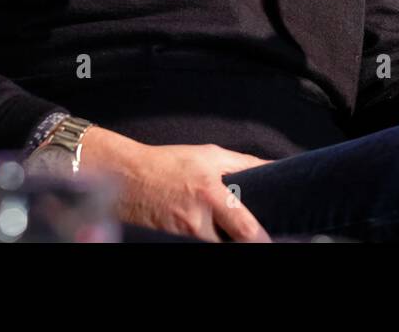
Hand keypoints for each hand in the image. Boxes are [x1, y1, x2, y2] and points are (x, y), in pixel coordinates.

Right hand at [82, 127, 272, 241]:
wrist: (126, 176)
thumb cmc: (169, 163)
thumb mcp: (209, 155)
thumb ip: (243, 163)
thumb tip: (271, 167)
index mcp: (211, 195)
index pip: (245, 229)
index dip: (260, 238)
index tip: (268, 238)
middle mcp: (197, 221)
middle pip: (230, 243)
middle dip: (240, 239)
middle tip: (247, 233)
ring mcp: (182, 235)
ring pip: (213, 243)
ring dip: (222, 237)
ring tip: (223, 225)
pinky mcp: (171, 241)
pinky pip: (196, 242)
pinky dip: (205, 236)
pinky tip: (205, 226)